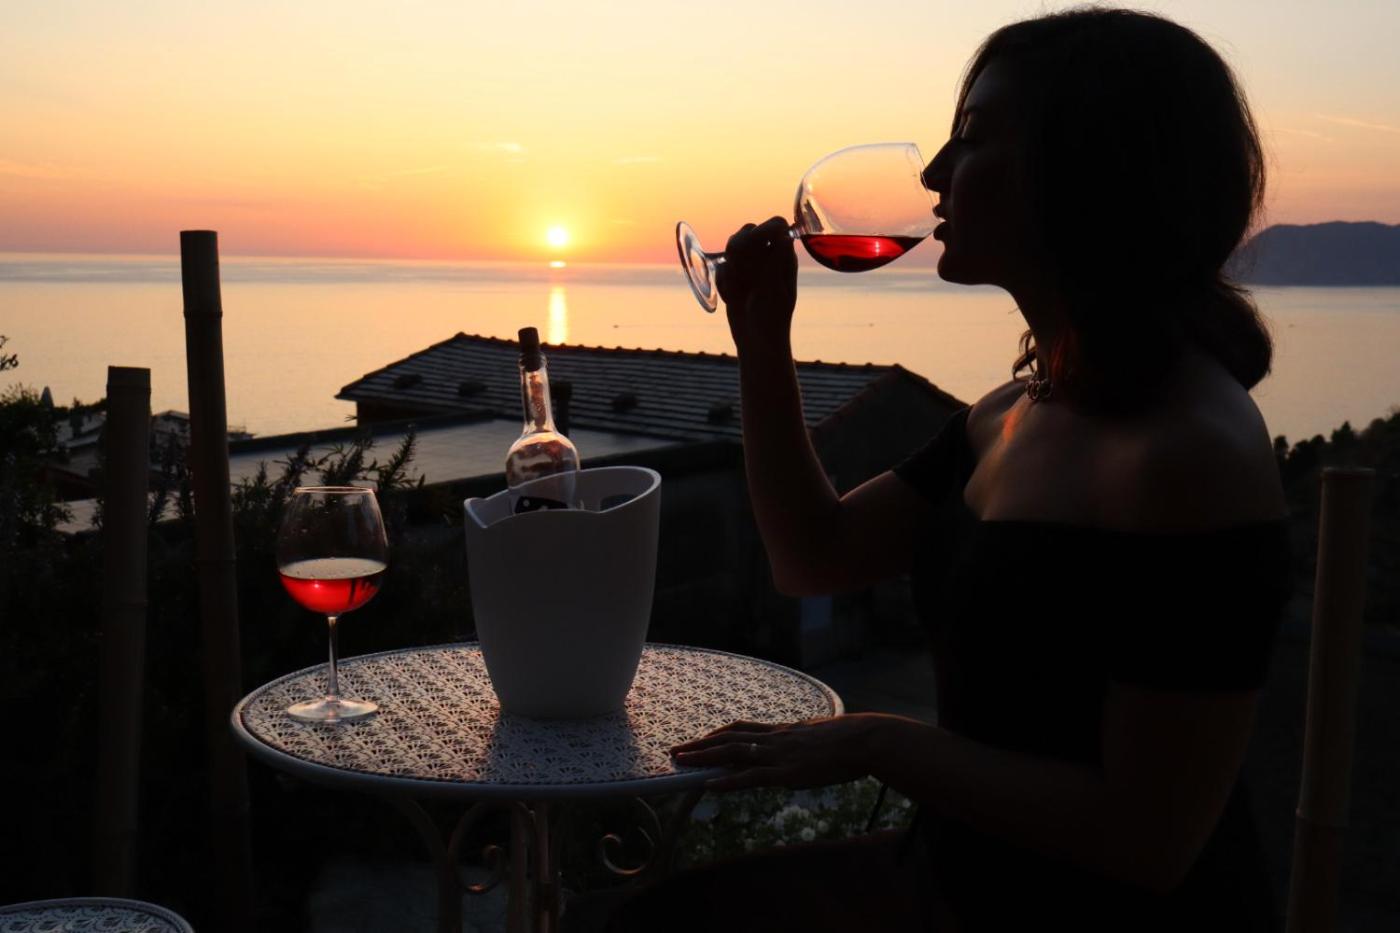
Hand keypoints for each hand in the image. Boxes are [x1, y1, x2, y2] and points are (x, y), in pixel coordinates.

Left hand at [669, 714, 881, 792]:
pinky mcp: (786, 772)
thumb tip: (800, 750)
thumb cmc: (848, 740)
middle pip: (729, 738)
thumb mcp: (819, 736)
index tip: (700, 738)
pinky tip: (709, 785)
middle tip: (676, 750)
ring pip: (732, 753)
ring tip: (680, 762)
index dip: (718, 734)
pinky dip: (727, 780)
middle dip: (700, 744)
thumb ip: (803, 742)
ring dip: (703, 757)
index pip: (742, 728)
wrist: (863, 740)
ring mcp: (778, 755)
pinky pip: (750, 777)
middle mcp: (775, 739)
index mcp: (782, 731)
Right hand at [717, 216, 797, 355]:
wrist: (756, 343)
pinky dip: (724, 284)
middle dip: (740, 249)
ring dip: (731, 269)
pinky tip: (734, 299)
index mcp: (784, 257)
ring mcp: (750, 266)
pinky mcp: (735, 276)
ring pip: (732, 247)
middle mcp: (767, 257)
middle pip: (748, 231)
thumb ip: (775, 262)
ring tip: (738, 290)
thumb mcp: (774, 292)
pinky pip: (722, 268)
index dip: (763, 229)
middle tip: (742, 273)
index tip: (755, 241)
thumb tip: (784, 234)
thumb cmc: (772, 319)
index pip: (776, 225)